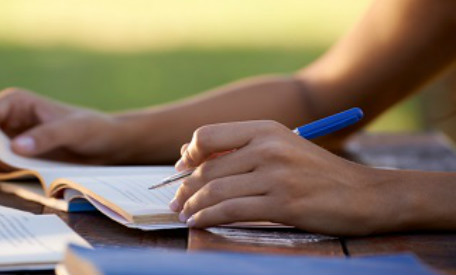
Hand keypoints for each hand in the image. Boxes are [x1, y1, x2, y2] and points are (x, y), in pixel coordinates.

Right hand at [0, 88, 130, 170]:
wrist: (103, 144)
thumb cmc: (91, 129)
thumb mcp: (74, 130)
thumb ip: (47, 136)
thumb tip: (16, 147)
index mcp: (14, 103)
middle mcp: (4, 119)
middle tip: (11, 168)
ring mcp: (4, 139)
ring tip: (14, 172)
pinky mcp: (10, 158)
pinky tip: (14, 177)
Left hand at [170, 120, 399, 235]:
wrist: (365, 194)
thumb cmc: (317, 173)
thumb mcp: (282, 147)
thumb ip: (241, 149)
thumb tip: (191, 156)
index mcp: (265, 129)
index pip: (207, 135)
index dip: (189, 155)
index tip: (181, 170)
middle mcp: (268, 147)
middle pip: (208, 168)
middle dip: (185, 188)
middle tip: (175, 201)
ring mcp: (276, 176)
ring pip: (215, 191)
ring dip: (192, 206)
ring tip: (183, 215)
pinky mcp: (283, 204)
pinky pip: (231, 211)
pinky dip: (208, 217)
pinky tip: (198, 223)